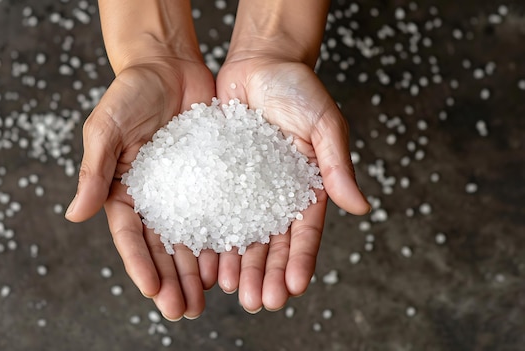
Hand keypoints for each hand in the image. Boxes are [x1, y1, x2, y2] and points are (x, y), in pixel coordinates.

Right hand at [65, 58, 216, 319]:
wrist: (168, 67)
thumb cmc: (129, 94)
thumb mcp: (106, 129)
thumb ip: (93, 171)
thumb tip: (75, 215)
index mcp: (123, 193)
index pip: (130, 238)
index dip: (140, 265)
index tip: (153, 292)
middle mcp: (154, 200)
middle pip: (162, 249)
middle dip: (172, 281)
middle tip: (184, 310)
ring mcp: (184, 193)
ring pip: (191, 240)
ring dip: (197, 272)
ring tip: (207, 299)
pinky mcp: (210, 181)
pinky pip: (218, 214)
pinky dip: (223, 239)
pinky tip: (232, 262)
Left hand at [215, 57, 370, 311]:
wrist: (259, 63)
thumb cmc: (299, 89)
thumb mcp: (324, 124)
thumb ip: (337, 166)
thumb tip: (361, 207)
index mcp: (308, 186)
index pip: (305, 231)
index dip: (300, 260)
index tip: (292, 287)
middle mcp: (278, 194)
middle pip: (272, 242)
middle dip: (266, 273)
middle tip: (256, 301)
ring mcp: (248, 188)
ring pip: (243, 234)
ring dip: (239, 264)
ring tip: (230, 290)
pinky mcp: (221, 177)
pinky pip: (215, 211)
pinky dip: (212, 236)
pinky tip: (205, 258)